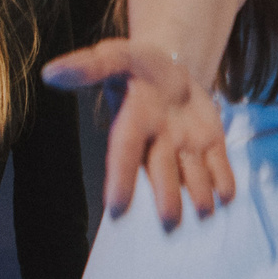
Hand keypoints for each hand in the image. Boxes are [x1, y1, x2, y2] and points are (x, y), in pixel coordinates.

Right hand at [43, 39, 234, 227]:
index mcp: (132, 122)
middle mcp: (157, 142)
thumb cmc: (138, 65)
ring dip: (198, 192)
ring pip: (191, 173)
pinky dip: (223, 179)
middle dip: (166, 196)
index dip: (121, 178)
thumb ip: (90, 65)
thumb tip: (50, 73)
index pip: (124, 152)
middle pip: (162, 171)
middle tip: (169, 222)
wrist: (171, 68)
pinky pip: (218, 164)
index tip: (116, 209)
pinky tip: (227, 195)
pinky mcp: (210, 143)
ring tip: (205, 210)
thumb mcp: (117, 56)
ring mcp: (184, 146)